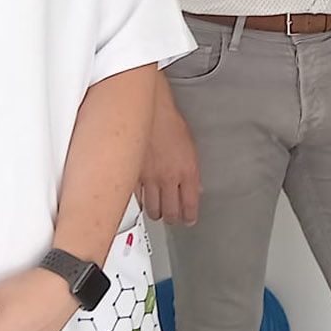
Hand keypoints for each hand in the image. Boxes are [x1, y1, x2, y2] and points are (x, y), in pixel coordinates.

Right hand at [139, 99, 200, 225]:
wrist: (148, 110)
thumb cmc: (169, 123)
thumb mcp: (190, 147)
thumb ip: (193, 172)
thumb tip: (197, 188)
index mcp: (187, 171)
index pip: (190, 205)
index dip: (190, 217)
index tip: (189, 220)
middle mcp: (168, 178)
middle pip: (171, 212)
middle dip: (173, 218)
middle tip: (173, 218)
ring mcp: (150, 178)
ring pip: (153, 210)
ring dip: (157, 213)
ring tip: (159, 212)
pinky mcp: (133, 175)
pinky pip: (137, 198)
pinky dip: (141, 201)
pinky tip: (144, 201)